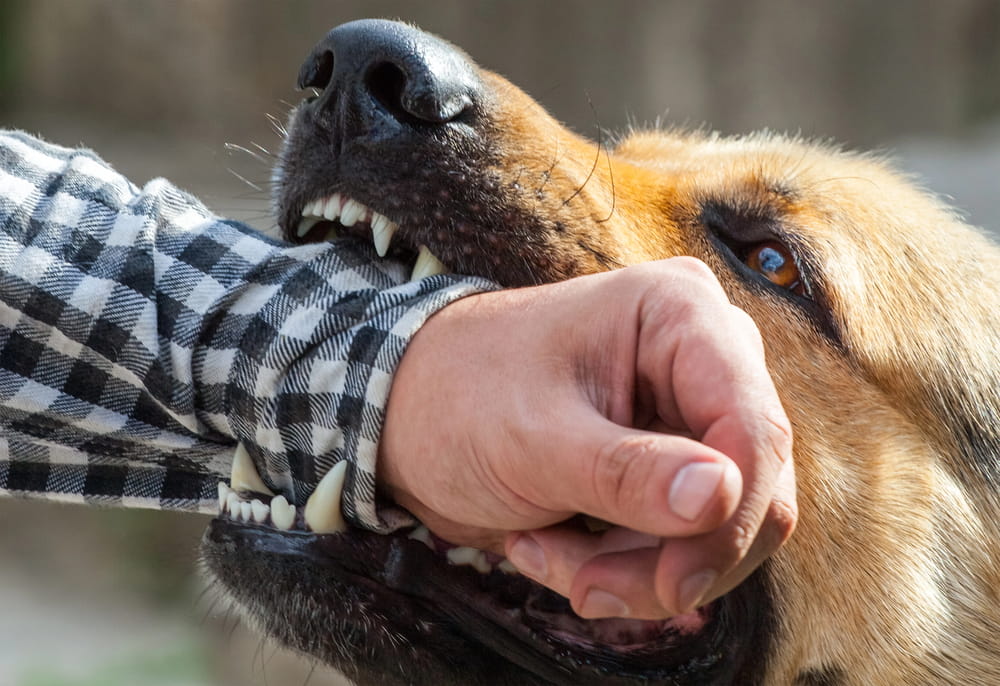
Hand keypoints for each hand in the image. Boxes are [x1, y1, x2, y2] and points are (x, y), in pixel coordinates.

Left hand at [379, 257, 795, 619]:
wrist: (409, 417)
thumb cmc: (459, 398)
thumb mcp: (532, 439)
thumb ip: (626, 472)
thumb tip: (723, 496)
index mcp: (678, 314)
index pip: (754, 427)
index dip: (730, 518)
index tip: (673, 584)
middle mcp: (702, 358)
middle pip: (752, 487)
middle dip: (668, 555)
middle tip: (586, 583)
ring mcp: (689, 413)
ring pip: (721, 528)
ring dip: (636, 568)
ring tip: (541, 552)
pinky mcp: (669, 464)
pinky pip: (683, 541)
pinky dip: (622, 565)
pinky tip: (546, 545)